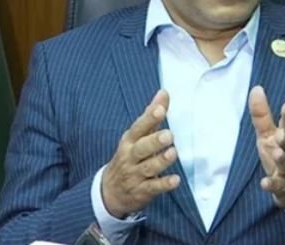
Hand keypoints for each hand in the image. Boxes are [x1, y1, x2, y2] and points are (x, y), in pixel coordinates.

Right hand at [101, 90, 180, 217]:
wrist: (109, 192)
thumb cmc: (128, 156)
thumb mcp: (137, 136)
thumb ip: (152, 115)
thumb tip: (164, 92)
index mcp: (130, 140)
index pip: (139, 127)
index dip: (149, 118)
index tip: (160, 110)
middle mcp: (130, 157)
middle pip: (141, 148)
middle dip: (154, 141)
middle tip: (169, 135)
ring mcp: (135, 175)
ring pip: (148, 167)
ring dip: (161, 161)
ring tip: (173, 153)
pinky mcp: (142, 191)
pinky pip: (153, 187)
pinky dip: (163, 184)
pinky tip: (175, 180)